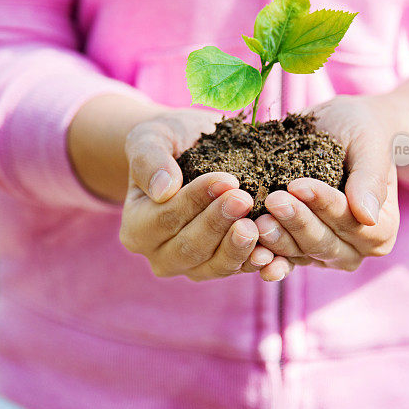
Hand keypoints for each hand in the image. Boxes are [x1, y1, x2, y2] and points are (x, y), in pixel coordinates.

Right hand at [120, 109, 292, 280]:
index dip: (195, 201)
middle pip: (189, 247)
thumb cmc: (169, 141)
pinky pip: (237, 270)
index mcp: (136, 228)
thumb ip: (149, 160)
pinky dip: (255, 263)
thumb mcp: (151, 138)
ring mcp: (192, 266)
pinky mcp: (221, 266)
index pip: (165, 219)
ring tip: (257, 225)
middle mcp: (160, 255)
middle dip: (218, 223)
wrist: (194, 149)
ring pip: (214, 266)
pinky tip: (272, 251)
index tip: (226, 180)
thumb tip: (162, 189)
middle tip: (244, 199)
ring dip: (237, 247)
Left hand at [256, 95, 400, 270]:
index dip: (323, 204)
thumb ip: (370, 179)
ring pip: (299, 253)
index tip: (297, 184)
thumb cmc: (361, 133)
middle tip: (272, 200)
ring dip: (277, 240)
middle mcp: (355, 249)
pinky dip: (266, 257)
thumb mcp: (369, 145)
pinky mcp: (297, 252)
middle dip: (296, 221)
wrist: (340, 131)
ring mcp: (324, 254)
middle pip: (323, 242)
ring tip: (256, 222)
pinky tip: (250, 252)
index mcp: (380, 228)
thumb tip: (367, 216)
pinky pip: (281, 258)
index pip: (350, 221)